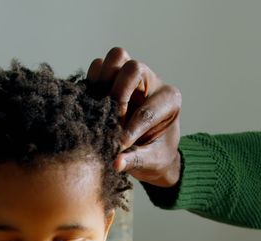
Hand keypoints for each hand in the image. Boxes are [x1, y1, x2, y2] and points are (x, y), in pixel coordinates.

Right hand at [88, 47, 182, 187]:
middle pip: (133, 67)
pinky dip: (91, 83)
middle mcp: (151, 81)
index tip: (120, 144)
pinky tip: (91, 105)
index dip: (132, 128)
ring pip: (116, 58)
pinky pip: (97, 68)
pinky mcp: (112, 78)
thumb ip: (136, 160)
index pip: (147, 109)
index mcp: (169, 100)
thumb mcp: (151, 161)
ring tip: (100, 107)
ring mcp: (131, 77)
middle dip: (118, 94)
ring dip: (104, 81)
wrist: (148, 150)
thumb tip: (116, 162)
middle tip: (112, 119)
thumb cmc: (156, 154)